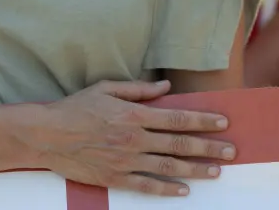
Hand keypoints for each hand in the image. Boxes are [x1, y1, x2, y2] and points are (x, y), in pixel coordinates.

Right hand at [18, 80, 234, 196]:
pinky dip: (167, 189)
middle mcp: (134, 138)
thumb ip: (138, 89)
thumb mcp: (106, 88)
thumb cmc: (75, 108)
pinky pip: (146, 186)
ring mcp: (125, 161)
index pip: (177, 118)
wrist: (47, 134)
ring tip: (216, 172)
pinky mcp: (115, 178)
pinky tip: (184, 191)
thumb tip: (166, 87)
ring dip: (195, 170)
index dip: (203, 120)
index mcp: (133, 114)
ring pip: (168, 167)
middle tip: (231, 151)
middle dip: (209, 147)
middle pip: (179, 144)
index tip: (223, 122)